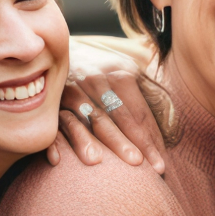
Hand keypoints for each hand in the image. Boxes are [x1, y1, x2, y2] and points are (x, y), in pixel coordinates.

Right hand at [47, 63, 166, 173]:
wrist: (55, 49)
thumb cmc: (103, 71)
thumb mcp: (128, 71)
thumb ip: (149, 95)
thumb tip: (167, 133)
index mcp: (120, 75)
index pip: (137, 113)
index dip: (149, 139)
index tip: (159, 165)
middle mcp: (94, 81)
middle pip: (110, 115)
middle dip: (122, 140)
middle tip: (136, 164)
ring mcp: (68, 91)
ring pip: (80, 118)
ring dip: (86, 139)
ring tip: (96, 161)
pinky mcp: (47, 103)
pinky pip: (49, 123)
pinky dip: (52, 141)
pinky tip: (58, 160)